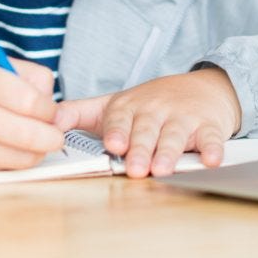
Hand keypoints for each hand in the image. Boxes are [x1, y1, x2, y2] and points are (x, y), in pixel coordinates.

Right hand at [0, 56, 64, 170]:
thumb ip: (23, 76)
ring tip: (33, 142)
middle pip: (29, 134)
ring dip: (35, 153)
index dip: (50, 111)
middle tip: (55, 135)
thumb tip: (55, 105)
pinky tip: (8, 150)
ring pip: (18, 158)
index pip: (31, 100)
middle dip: (52, 137)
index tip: (52, 112)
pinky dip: (11, 162)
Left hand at [54, 67, 241, 178]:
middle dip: (141, 148)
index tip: (112, 144)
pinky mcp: (209, 126)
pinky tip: (211, 160)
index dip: (117, 131)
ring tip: (163, 169)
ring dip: (170, 152)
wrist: (205, 88)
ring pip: (175, 135)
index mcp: (130, 107)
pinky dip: (213, 148)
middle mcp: (156, 111)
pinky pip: (212, 138)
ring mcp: (184, 118)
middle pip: (147, 130)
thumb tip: (44, 124)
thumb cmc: (154, 104)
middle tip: (136, 168)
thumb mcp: (115, 104)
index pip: (120, 118)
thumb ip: (78, 114)